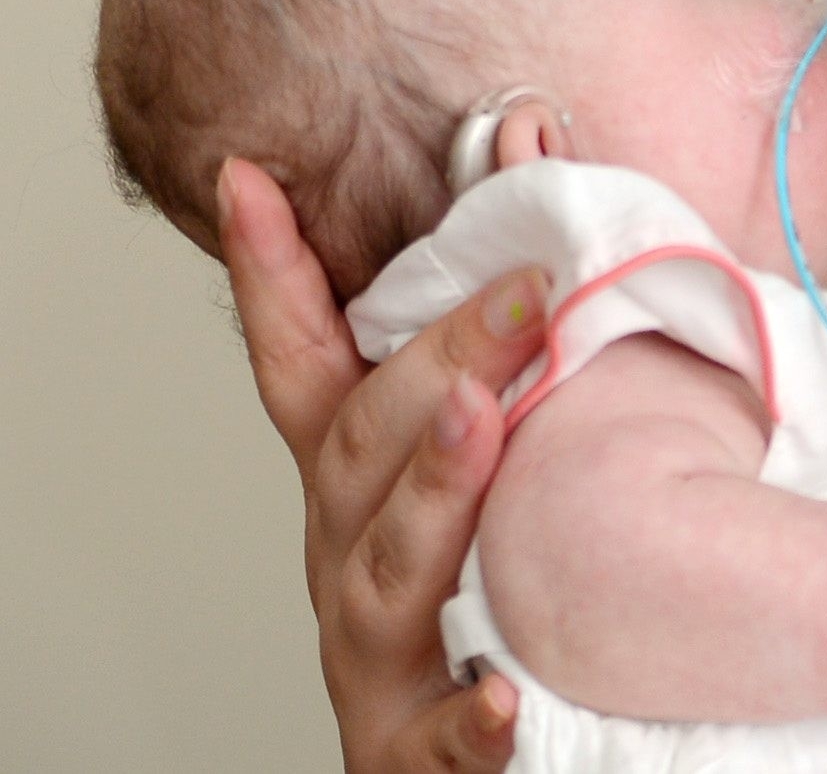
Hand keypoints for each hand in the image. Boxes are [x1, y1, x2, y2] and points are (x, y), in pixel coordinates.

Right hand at [219, 156, 547, 771]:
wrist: (510, 757)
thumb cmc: (519, 585)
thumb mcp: (508, 457)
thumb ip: (525, 333)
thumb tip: (541, 150)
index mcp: (366, 485)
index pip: (309, 365)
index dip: (274, 274)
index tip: (249, 178)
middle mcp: (350, 562)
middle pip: (364, 448)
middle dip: (440, 357)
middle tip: (527, 284)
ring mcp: (379, 663)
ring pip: (382, 572)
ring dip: (432, 492)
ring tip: (485, 424)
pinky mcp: (419, 758)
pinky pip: (438, 739)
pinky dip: (466, 718)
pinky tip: (503, 696)